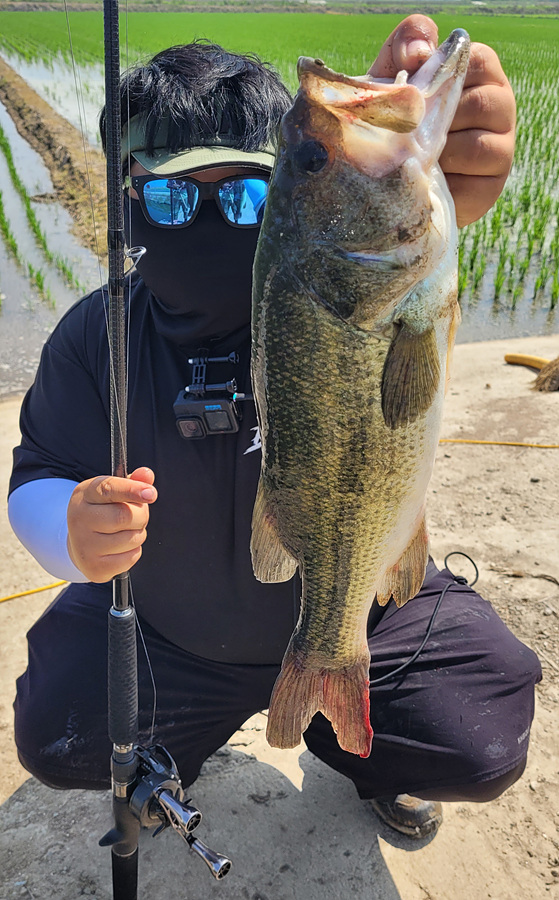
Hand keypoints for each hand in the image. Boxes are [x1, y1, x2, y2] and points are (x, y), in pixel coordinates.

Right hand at [67, 466, 156, 581]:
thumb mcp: (113, 492)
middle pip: (125, 516)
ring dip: (138, 534)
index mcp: (85, 494)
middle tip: (138, 516)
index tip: (151, 493)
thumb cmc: (103, 512)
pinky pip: (130, 557)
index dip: (132, 490)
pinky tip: (120, 548)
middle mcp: (79, 519)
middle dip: (141, 516)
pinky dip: (133, 552)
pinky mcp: (94, 567)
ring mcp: (84, 545)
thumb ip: (132, 482)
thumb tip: (147, 475)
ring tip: (126, 531)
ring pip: (131, 538)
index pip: (109, 489)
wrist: (80, 545)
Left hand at [369, 15, 514, 226]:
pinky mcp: (491, 187)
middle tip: (408, 133)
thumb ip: (405, 44)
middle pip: (478, 106)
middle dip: (435, 122)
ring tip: (416, 158)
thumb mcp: (391, 74)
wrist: (388, 177)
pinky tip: (425, 182)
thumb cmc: (395, 118)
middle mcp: (500, 107)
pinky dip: (442, 185)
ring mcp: (501, 148)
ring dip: (438, 155)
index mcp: (481, 74)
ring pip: (475, 147)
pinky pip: (471, 185)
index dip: (441, 77)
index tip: (414, 94)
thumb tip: (420, 52)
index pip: (476, 62)